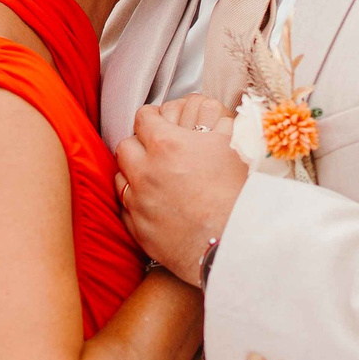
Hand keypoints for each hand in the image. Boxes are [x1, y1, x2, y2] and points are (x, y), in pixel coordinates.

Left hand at [115, 99, 247, 284]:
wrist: (235, 243)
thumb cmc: (238, 195)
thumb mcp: (233, 147)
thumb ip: (218, 126)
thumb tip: (216, 117)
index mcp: (167, 144)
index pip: (143, 117)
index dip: (152, 116)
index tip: (158, 120)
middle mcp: (145, 171)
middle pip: (126, 145)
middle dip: (139, 144)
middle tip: (155, 150)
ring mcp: (138, 201)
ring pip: (120, 176)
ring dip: (133, 173)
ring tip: (153, 177)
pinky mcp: (139, 229)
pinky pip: (125, 207)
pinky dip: (135, 202)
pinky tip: (153, 203)